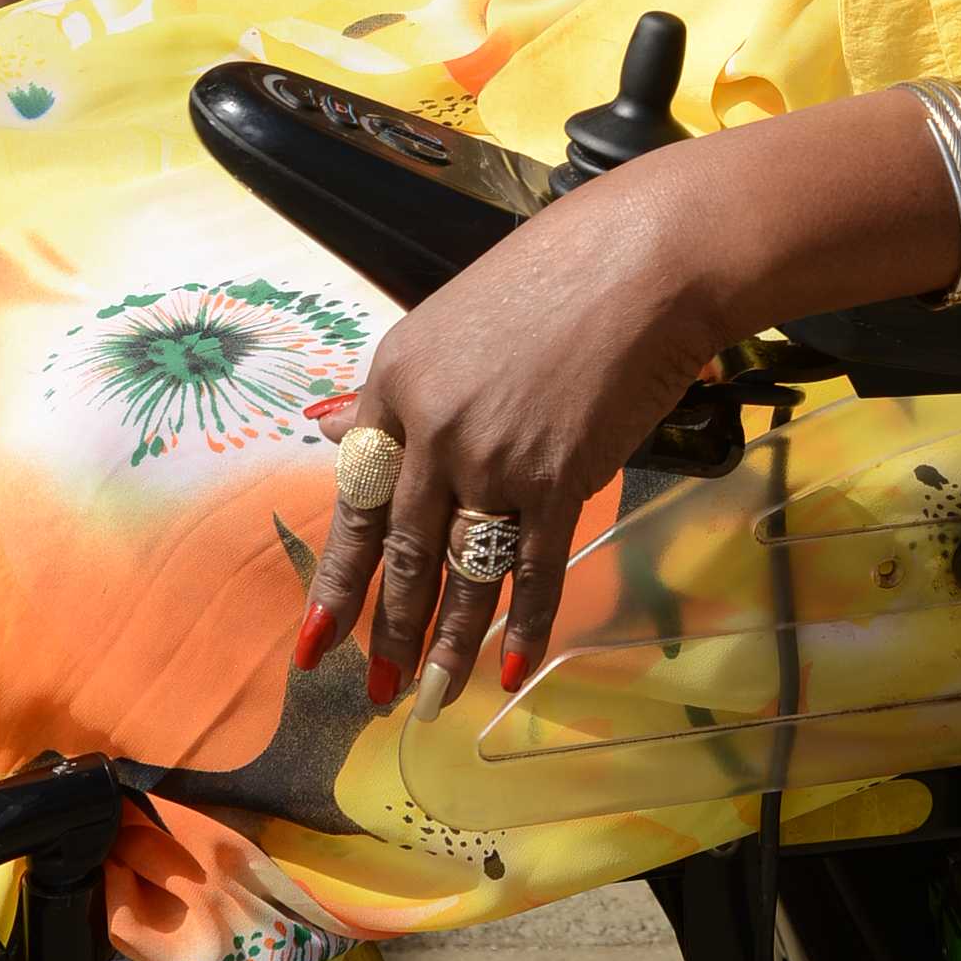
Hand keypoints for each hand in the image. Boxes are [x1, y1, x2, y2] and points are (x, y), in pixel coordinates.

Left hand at [296, 169, 713, 717]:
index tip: (314, 644)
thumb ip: (395, 390)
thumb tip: (329, 427)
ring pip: (462, 573)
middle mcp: (434, 427)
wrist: (646, 261)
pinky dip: (526, 623)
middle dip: (389, 631)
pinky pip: (535, 570)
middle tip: (377, 693)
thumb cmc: (555, 275)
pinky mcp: (559, 479)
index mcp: (396, 380)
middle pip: (402, 550)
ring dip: (446, 646)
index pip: (355, 499)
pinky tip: (511, 669)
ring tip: (430, 699)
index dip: (336, 580)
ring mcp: (494, 458)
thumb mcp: (449, 321)